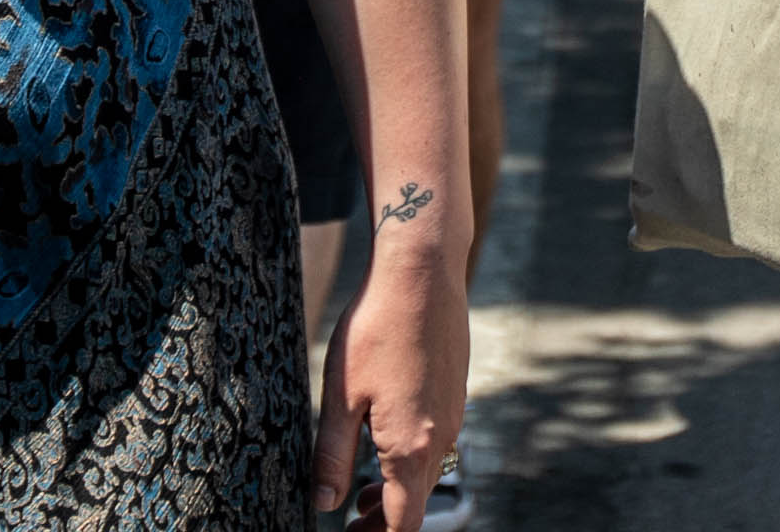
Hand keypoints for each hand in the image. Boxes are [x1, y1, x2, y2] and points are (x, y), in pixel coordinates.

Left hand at [314, 246, 470, 530]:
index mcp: (411, 446)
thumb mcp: (340, 396)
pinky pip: (436, 441)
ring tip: (363, 490)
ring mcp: (454, 413)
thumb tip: (324, 503)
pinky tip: (384, 439)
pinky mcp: (455, 391)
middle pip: (417, 502)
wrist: (422, 274)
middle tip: (352, 523)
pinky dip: (411, 457)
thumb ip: (332, 455)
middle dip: (384, 520)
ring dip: (398, 489)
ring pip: (428, 471)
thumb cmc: (376, 329)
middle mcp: (441, 436)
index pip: (403, 521)